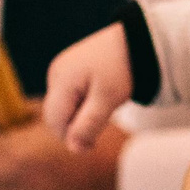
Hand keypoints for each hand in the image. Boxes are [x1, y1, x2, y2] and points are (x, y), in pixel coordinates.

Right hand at [44, 24, 134, 149]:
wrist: (135, 40)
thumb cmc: (122, 68)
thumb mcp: (108, 99)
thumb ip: (89, 125)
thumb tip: (73, 149)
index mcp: (61, 80)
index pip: (55, 121)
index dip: (71, 136)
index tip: (94, 142)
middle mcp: (55, 74)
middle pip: (56, 115)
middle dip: (75, 125)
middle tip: (102, 119)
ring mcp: (60, 71)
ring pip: (63, 107)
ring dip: (80, 115)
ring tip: (103, 103)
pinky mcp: (68, 70)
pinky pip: (69, 96)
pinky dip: (82, 103)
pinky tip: (99, 96)